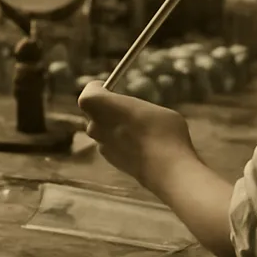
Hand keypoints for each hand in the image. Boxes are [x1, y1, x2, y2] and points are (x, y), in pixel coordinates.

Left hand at [78, 81, 195, 188]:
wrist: (166, 167)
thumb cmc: (161, 129)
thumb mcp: (150, 107)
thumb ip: (133, 107)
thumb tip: (134, 114)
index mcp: (100, 104)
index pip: (89, 91)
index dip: (100, 89)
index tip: (113, 89)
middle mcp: (95, 125)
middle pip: (95, 112)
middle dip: (108, 110)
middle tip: (128, 109)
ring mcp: (102, 145)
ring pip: (104, 131)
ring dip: (116, 128)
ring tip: (141, 129)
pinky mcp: (111, 162)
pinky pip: (113, 145)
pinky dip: (123, 143)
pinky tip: (143, 145)